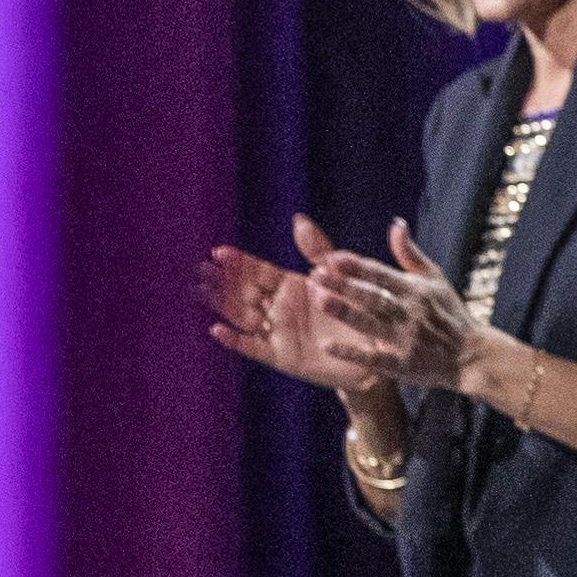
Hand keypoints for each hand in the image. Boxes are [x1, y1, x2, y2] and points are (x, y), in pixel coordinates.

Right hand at [203, 214, 389, 393]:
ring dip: (221, 305)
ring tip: (200, 291)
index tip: (218, 251)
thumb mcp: (339, 275)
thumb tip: (299, 219)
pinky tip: (217, 329)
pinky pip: (253, 347)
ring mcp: (277, 332)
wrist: (376, 350)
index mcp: (290, 286)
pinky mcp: (281, 356)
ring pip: (241, 316)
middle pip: (242, 292)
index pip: (257, 271)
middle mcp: (278, 308)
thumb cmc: (358, 310)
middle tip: (199, 270)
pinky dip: (235, 340)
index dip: (238, 262)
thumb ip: (318, 250)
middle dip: (221, 281)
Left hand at [309, 220, 491, 392]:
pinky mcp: (402, 364)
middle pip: (373, 296)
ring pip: (371, 323)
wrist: (471, 355)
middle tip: (316, 275)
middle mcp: (410, 312)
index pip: (381, 274)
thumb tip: (396, 223)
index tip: (331, 257)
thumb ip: (410, 254)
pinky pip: (373, 357)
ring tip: (320, 301)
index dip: (356, 266)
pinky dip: (351, 352)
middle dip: (345, 285)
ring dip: (345, 312)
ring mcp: (405, 339)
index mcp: (415, 290)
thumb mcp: (435, 279)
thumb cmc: (450, 313)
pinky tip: (326, 346)